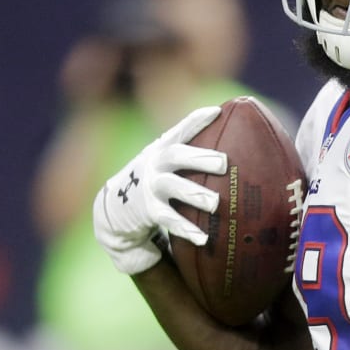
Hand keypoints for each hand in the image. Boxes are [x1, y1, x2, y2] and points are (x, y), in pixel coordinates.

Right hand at [92, 106, 226, 273]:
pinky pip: (170, 219)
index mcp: (163, 147)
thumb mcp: (164, 161)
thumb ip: (189, 154)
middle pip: (177, 155)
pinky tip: (203, 238)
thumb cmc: (154, 180)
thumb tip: (233, 148)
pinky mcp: (149, 211)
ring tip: (215, 203)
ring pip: (174, 187)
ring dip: (196, 194)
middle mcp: (156, 163)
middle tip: (223, 163)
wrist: (116, 208)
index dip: (197, 119)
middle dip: (200, 158)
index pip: (181, 130)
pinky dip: (187, 228)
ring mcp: (151, 187)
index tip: (217, 112)